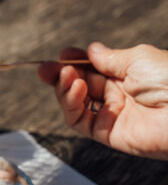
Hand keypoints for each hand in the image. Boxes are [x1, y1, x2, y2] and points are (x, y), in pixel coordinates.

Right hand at [38, 43, 167, 159]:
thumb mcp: (138, 59)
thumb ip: (110, 58)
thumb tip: (91, 50)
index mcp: (129, 75)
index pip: (94, 69)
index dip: (76, 61)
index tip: (62, 54)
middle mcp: (119, 95)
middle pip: (81, 85)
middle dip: (61, 75)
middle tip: (46, 69)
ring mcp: (113, 115)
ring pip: (76, 104)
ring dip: (65, 89)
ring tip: (65, 76)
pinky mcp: (108, 134)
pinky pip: (80, 121)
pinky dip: (72, 105)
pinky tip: (75, 88)